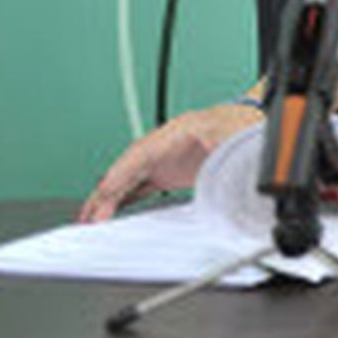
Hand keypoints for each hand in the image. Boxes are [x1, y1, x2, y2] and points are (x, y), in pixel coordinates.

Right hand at [78, 104, 262, 222]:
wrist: (248, 119)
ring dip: (109, 198)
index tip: (105, 191)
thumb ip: (224, 149)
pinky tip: (111, 211)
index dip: (121, 173)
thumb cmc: (241, 125)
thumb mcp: (234, 135)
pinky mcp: (168, 171)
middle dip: (106, 192)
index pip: (140, 155)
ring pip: (128, 179)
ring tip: (90, 218)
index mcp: (176, 132)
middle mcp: (163, 145)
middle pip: (127, 169)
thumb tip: (221, 165)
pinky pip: (139, 185)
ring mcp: (163, 159)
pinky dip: (123, 198)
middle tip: (89, 216)